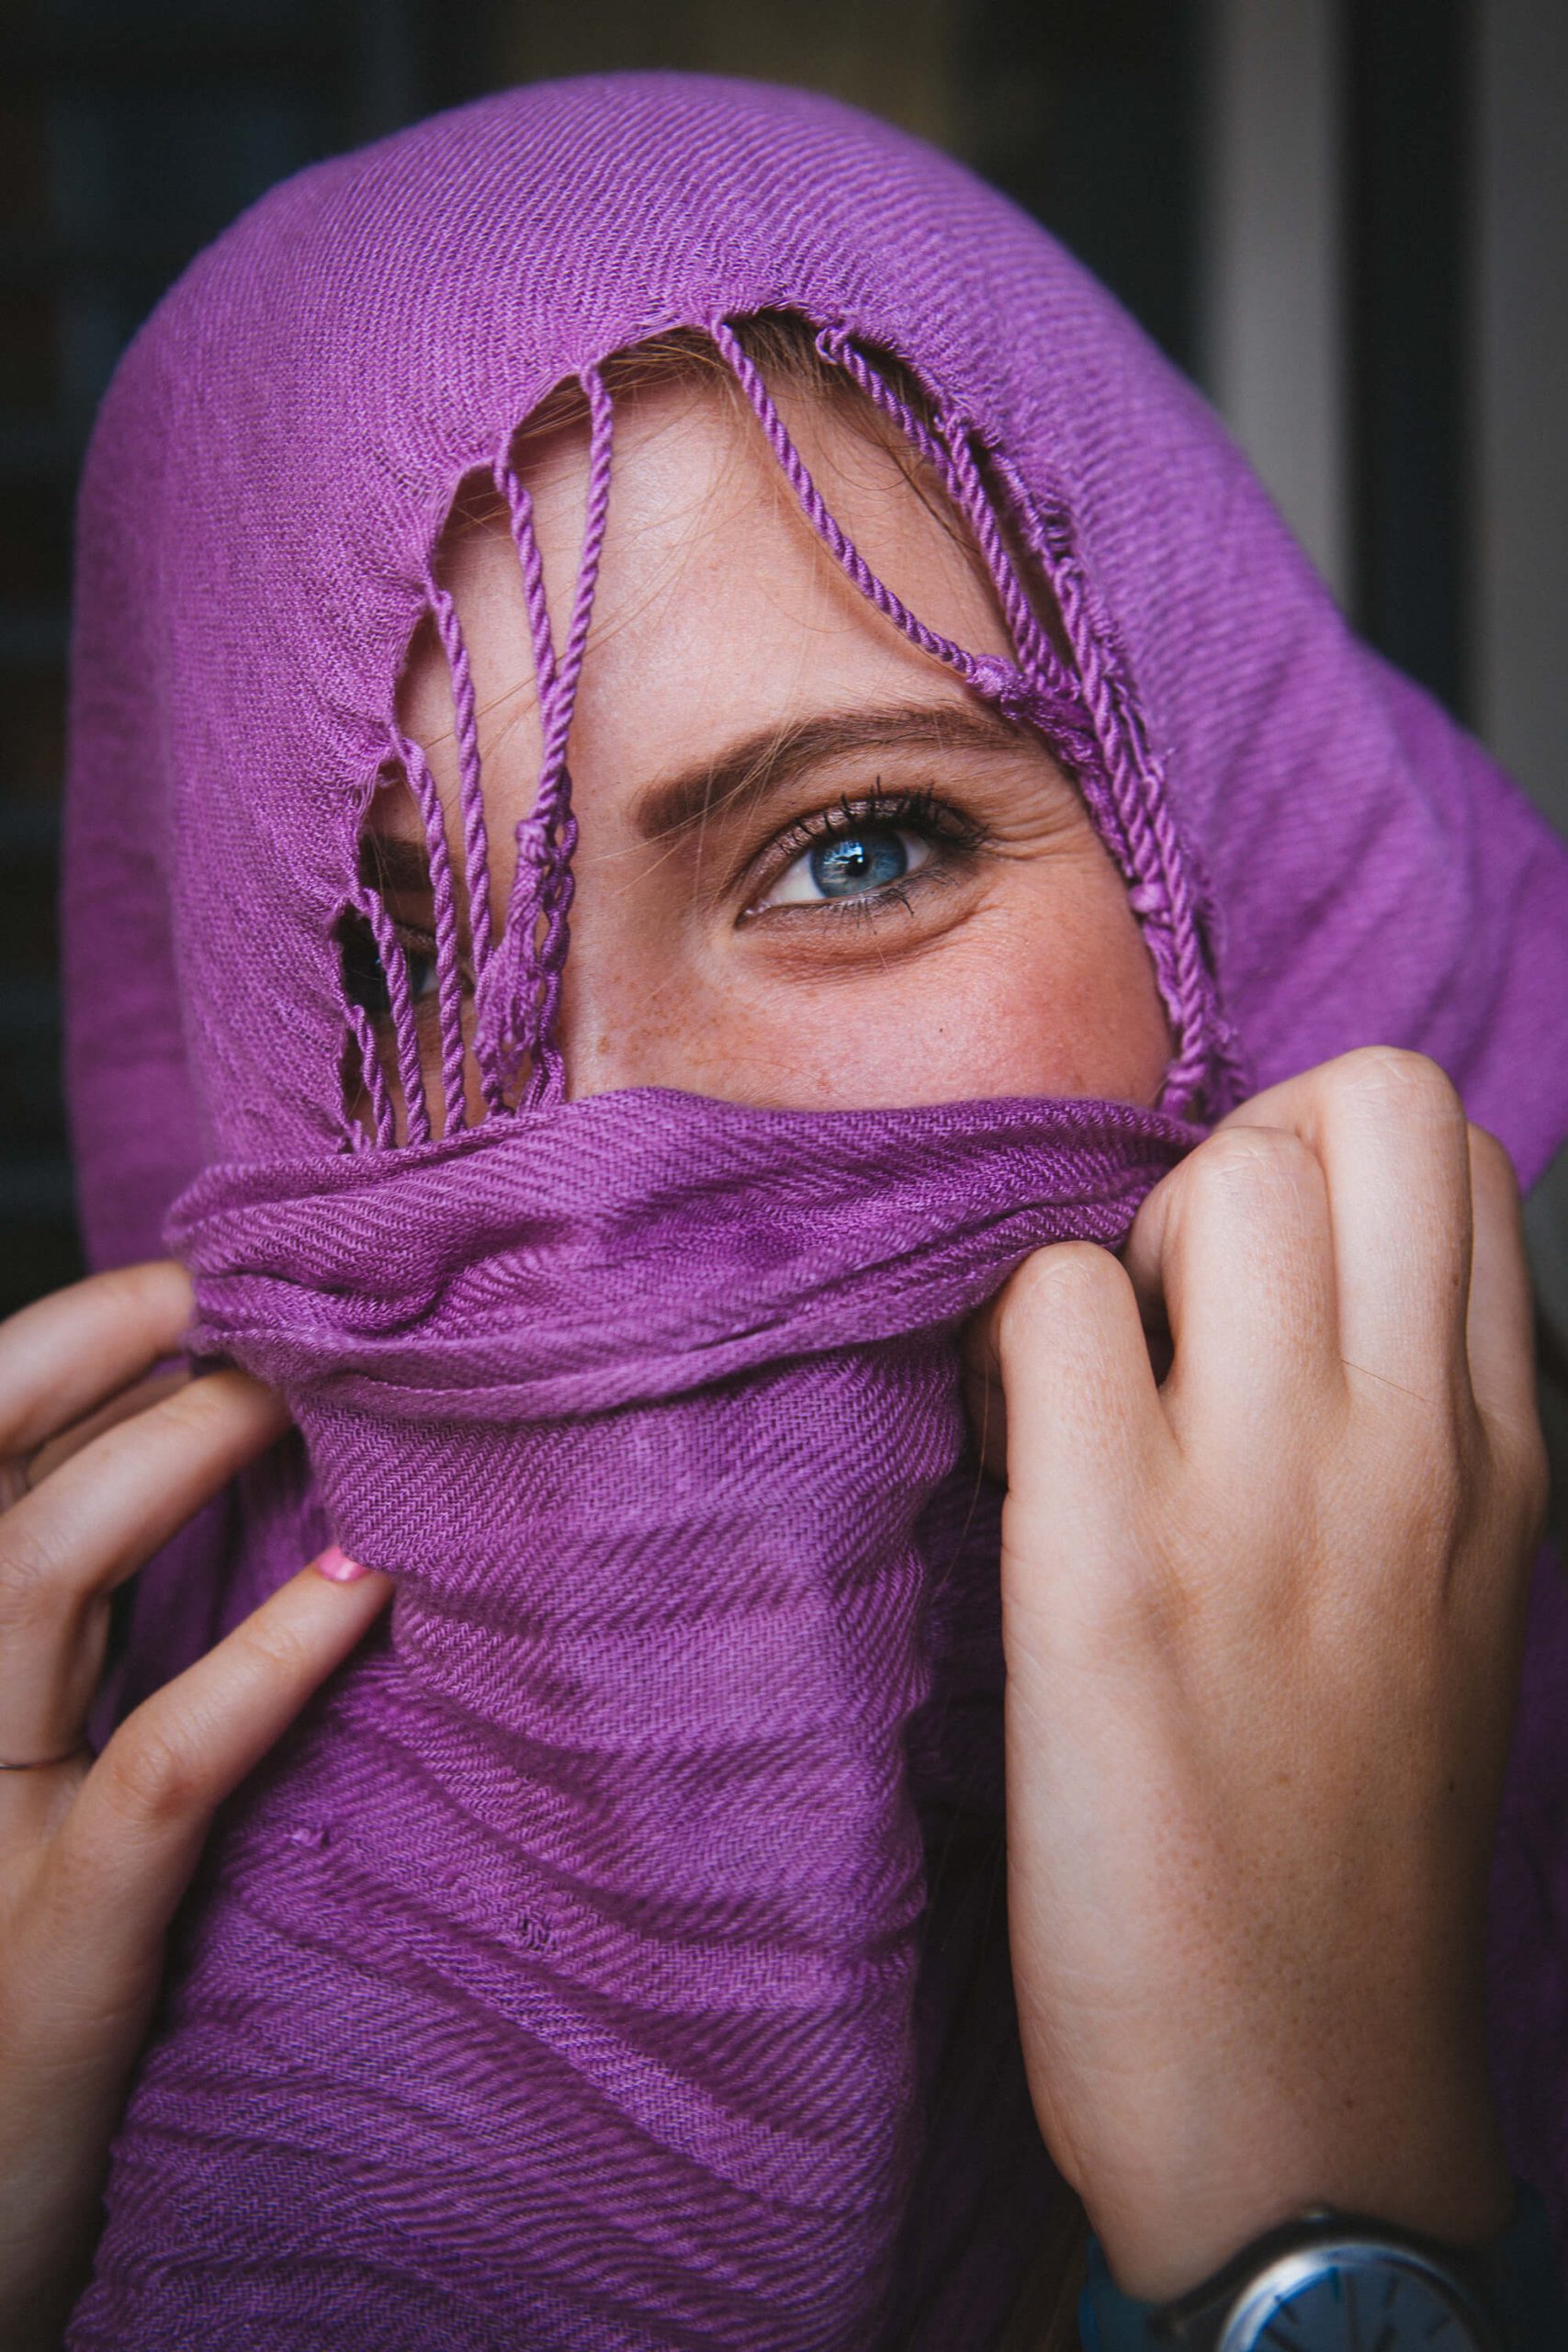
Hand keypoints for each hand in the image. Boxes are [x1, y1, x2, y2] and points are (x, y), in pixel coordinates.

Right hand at [0, 1263, 391, 2347]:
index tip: (190, 1272)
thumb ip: (87, 1616)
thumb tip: (205, 1438)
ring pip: (32, 1582)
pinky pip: (157, 1767)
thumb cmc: (31, 1942)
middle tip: (254, 1289)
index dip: (55, 1342)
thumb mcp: (30, 1759)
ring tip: (307, 1393)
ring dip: (173, 1460)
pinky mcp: (58, 1951)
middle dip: (102, 1354)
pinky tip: (367, 1584)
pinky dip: (264, 1659)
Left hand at [964, 1050, 1547, 2299]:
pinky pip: (1050, 1308)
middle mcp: (1408, 1444)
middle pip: (1355, 1103)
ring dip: (1124, 1243)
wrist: (1306, 2102)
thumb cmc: (1355, 1844)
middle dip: (1241, 1151)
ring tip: (1094, 1387)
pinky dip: (1006, 1348)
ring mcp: (1265, 1496)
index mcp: (1499, 1452)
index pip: (1451, 1152)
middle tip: (1175, 1303)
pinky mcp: (1108, 1570)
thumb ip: (1414, 1430)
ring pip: (1211, 1176)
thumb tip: (1301, 1289)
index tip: (1254, 1277)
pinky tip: (1007, 1456)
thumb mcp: (1457, 1603)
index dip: (1325, 1162)